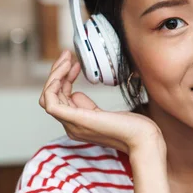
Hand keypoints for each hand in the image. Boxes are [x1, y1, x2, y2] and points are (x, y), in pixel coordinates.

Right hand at [39, 50, 164, 156]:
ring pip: (48, 98)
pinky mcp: (77, 120)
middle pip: (51, 97)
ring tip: (66, 59)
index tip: (75, 64)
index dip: (64, 80)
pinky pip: (51, 104)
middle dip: (57, 73)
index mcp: (77, 124)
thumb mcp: (105, 114)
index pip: (60, 100)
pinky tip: (65, 71)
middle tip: (67, 55)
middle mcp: (71, 126)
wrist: (143, 137)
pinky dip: (53, 85)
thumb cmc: (133, 127)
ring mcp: (73, 125)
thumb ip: (88, 106)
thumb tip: (75, 94)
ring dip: (55, 75)